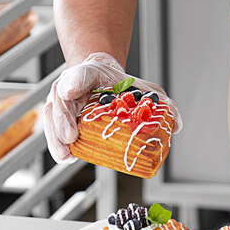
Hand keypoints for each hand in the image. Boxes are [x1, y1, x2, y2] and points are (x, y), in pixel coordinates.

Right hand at [43, 51, 181, 162]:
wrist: (100, 77)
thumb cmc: (118, 84)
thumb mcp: (141, 88)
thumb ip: (161, 103)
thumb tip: (177, 124)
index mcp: (90, 73)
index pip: (81, 74)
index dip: (75, 81)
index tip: (71, 90)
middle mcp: (71, 86)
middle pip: (61, 99)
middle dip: (63, 119)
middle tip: (71, 136)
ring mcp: (61, 101)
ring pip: (52, 116)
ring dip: (56, 136)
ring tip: (66, 154)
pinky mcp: (58, 117)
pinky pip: (52, 130)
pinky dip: (56, 144)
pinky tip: (65, 156)